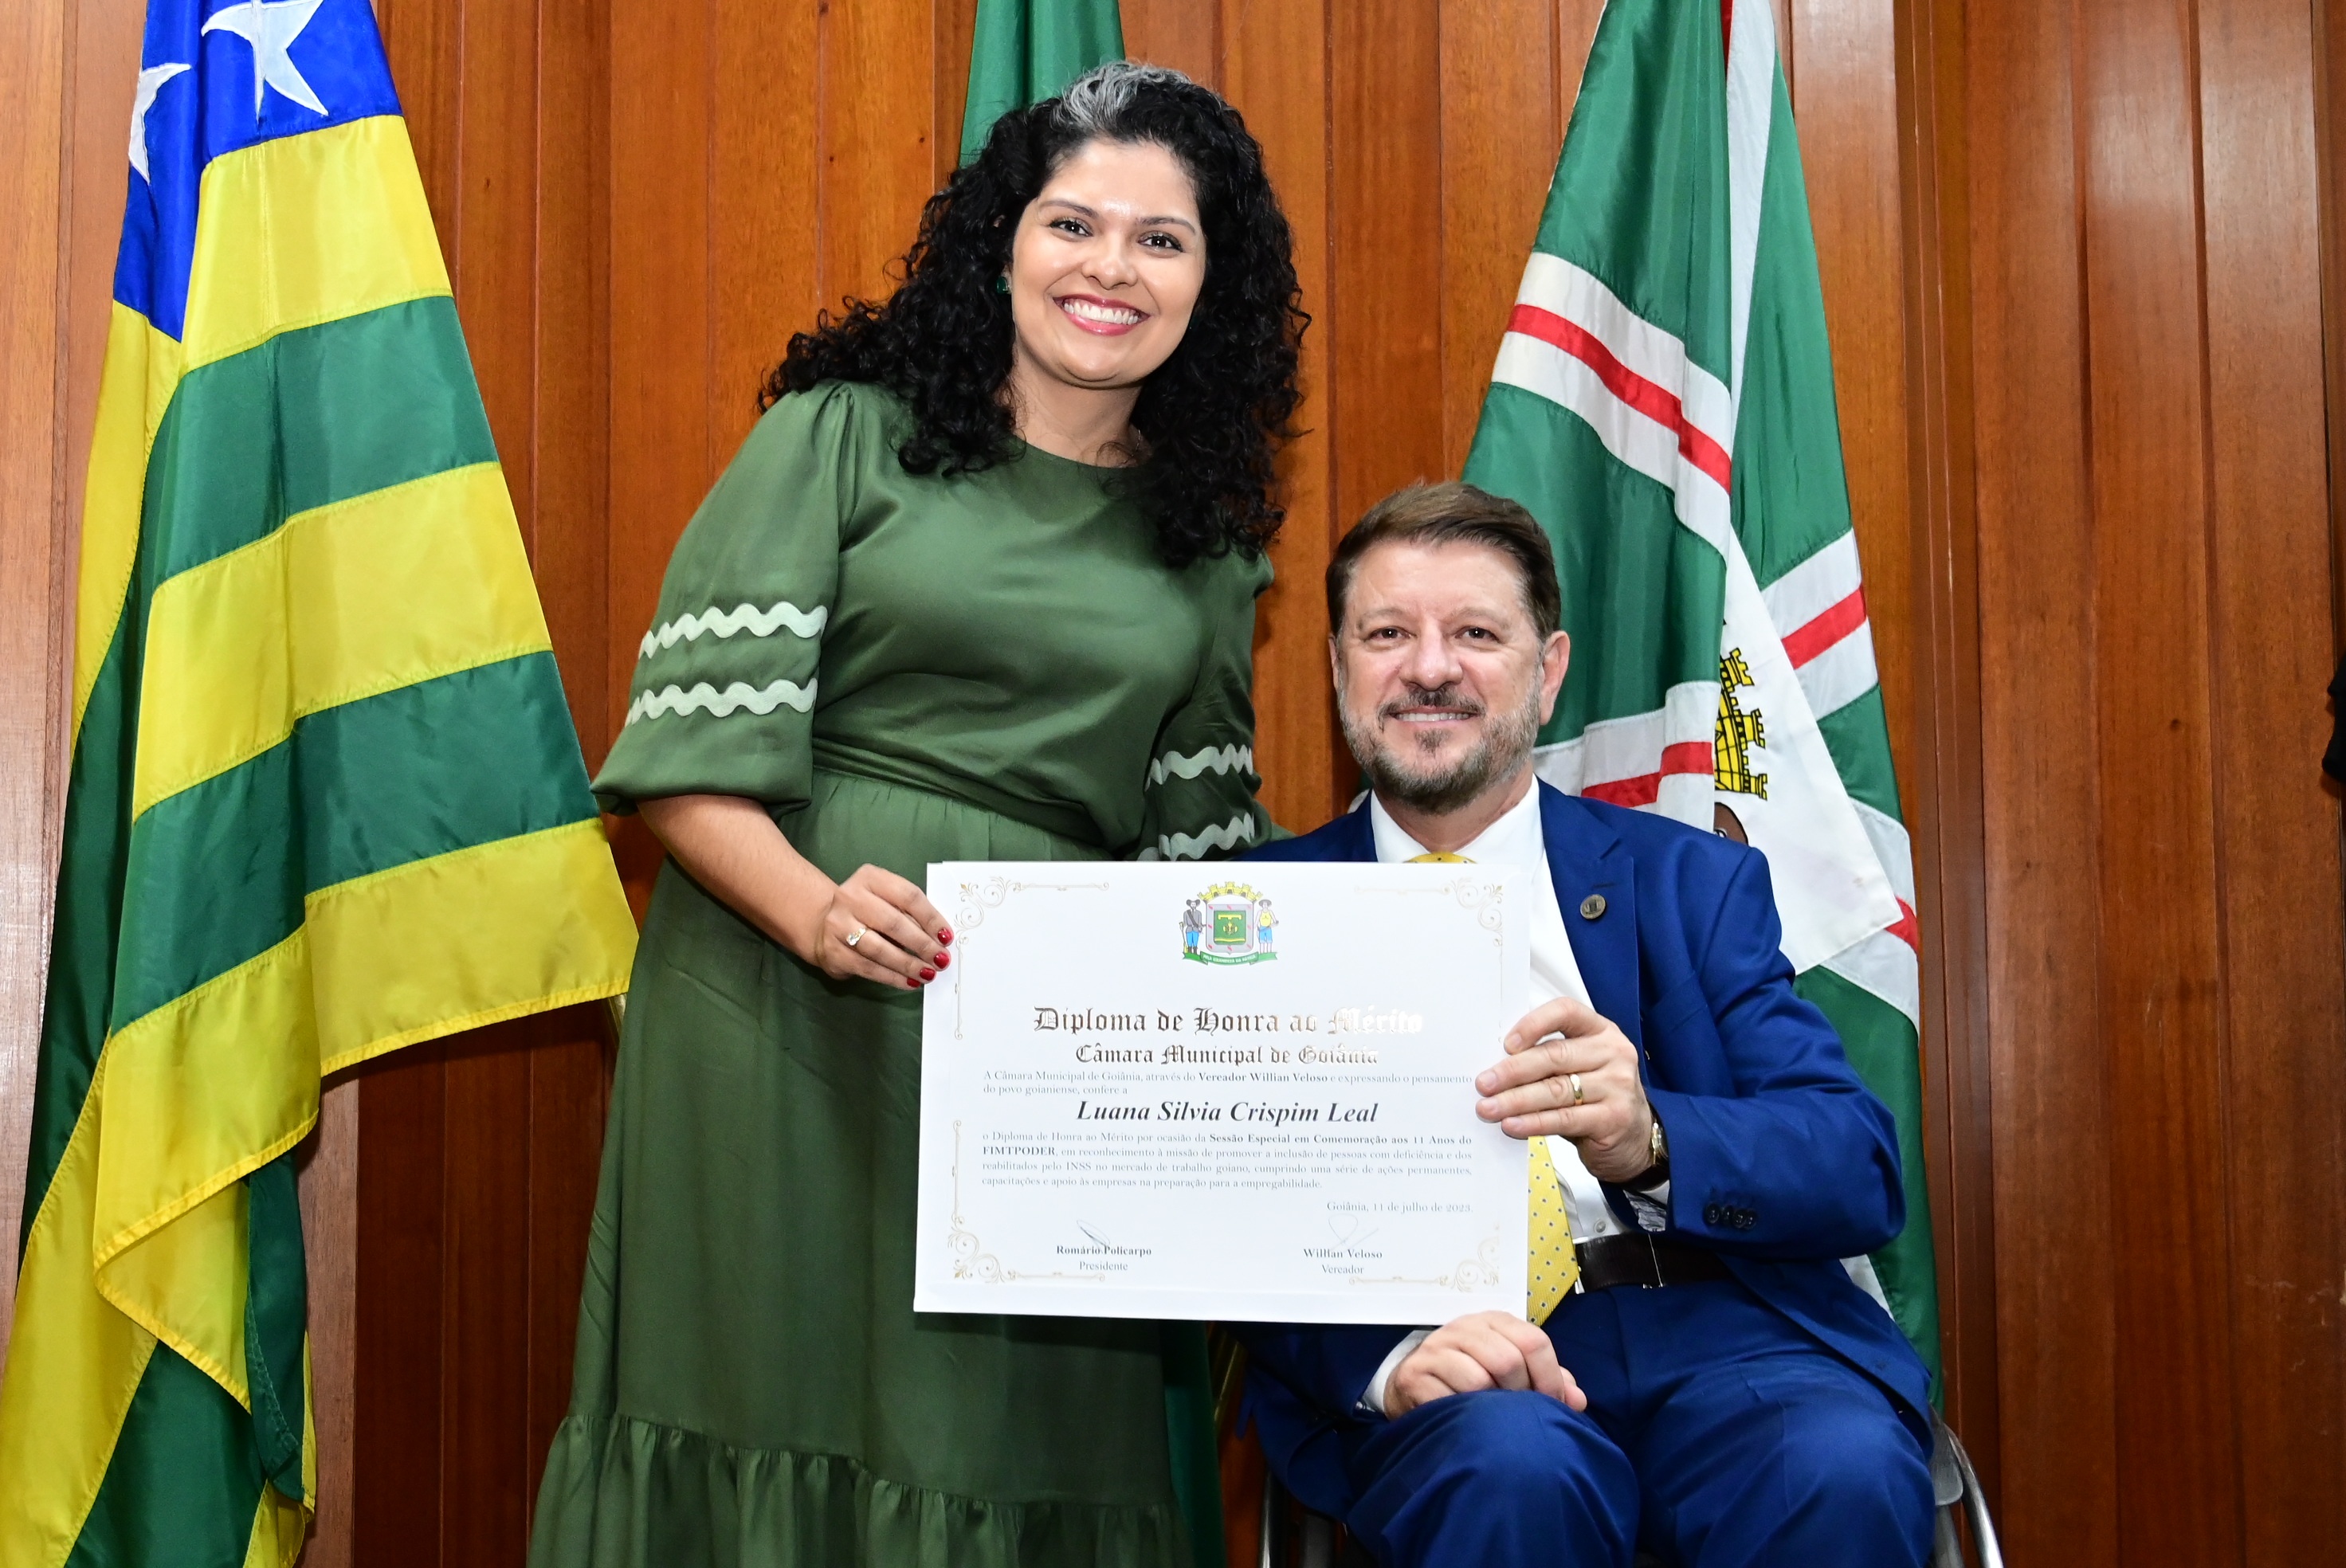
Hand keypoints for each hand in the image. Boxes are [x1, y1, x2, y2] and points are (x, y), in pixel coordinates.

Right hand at [808, 864, 952, 988]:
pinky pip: (868, 968)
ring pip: (880, 949)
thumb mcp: (886, 900)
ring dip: (908, 965)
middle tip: (940, 959)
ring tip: (928, 974)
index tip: (946, 937)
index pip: (907, 896)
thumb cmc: (867, 911)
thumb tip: (940, 938)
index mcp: (870, 878)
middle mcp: (850, 897)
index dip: (930, 918)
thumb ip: (909, 912)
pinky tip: (909, 982)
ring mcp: (838, 924)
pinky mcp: (833, 951)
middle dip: (922, 945)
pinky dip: (892, 977)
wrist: (823, 924)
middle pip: (894, 923)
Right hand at [1383, 1311, 1585, 1418]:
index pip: (1534, 1341)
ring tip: (1493, 1420)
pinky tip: (1466, 1422)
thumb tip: (1578, 1400)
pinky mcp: (1414, 1375)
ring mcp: (1435, 1349)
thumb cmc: (1471, 1376)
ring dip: (1492, 1408)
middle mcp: (1463, 1327)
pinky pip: (1447, 1399)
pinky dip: (1462, 1416)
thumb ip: (1547, 1380)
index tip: (1553, 1404)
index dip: (1550, 1378)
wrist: (1413, 1382)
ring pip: (1478, 1379)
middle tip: (1520, 1417)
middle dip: (1521, 1396)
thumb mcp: (1510, 1369)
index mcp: (1493, 1321)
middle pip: (1508, 1360)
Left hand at [1475, 995, 1654, 1182]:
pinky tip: (1512, 1125)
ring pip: (1556, 1090)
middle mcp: (1613, 1053)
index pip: (1566, 1012)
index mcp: (1600, 1031)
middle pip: (1555, 1056)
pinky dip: (1533, 1123)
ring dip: (1516, 1100)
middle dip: (1513, 1071)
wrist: (1634, 1138)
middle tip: (1483, 1083)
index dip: (1534, 1024)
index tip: (1506, 1043)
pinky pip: (1565, 1119)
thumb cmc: (1596, 1096)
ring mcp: (1618, 1086)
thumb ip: (1548, 1061)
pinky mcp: (1614, 1118)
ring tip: (1488, 1108)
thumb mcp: (1579, 1068)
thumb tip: (1494, 1066)